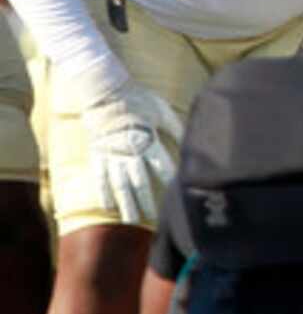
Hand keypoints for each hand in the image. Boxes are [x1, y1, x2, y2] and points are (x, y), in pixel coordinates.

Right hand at [83, 85, 183, 227]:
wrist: (104, 93)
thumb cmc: (137, 99)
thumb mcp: (162, 110)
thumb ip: (176, 126)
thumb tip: (192, 137)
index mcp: (148, 140)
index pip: (163, 166)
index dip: (171, 181)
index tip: (180, 195)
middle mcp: (130, 152)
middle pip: (141, 183)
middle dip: (148, 202)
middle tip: (156, 219)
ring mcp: (112, 155)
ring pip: (120, 186)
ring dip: (127, 204)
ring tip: (132, 220)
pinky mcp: (98, 155)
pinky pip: (100, 178)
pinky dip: (104, 193)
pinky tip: (109, 207)